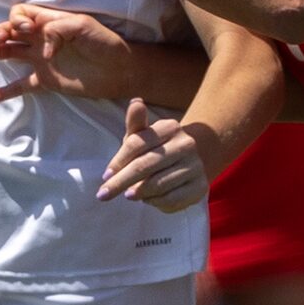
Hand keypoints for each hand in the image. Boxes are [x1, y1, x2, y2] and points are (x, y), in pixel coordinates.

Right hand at [0, 3, 137, 105]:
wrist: (120, 70)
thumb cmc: (104, 42)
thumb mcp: (83, 26)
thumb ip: (58, 30)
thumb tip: (42, 52)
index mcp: (49, 21)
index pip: (21, 13)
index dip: (16, 19)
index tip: (25, 29)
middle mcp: (41, 39)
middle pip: (11, 32)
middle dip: (0, 32)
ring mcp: (41, 60)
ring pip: (11, 54)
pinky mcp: (45, 80)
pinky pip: (20, 86)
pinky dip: (2, 92)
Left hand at [98, 97, 210, 212]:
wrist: (188, 163)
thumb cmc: (155, 149)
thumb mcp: (142, 136)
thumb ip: (135, 123)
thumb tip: (136, 102)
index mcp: (170, 127)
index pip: (137, 144)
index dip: (118, 161)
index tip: (105, 176)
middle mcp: (186, 144)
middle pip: (145, 165)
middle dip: (121, 182)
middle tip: (104, 194)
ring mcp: (195, 166)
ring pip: (158, 184)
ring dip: (139, 193)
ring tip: (130, 195)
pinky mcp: (200, 187)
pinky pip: (172, 200)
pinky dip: (156, 203)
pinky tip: (149, 199)